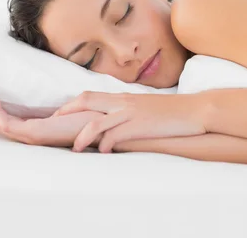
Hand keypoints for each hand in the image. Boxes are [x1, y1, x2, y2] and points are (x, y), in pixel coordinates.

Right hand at [0, 85, 103, 146]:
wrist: (105, 124)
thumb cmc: (93, 116)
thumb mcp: (70, 109)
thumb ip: (58, 110)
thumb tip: (53, 105)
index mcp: (40, 129)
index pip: (10, 120)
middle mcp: (34, 135)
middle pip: (0, 123)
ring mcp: (34, 136)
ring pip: (1, 125)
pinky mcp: (37, 134)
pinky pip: (11, 125)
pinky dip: (0, 114)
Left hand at [54, 91, 206, 153]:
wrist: (194, 110)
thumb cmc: (171, 111)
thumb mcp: (144, 107)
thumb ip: (127, 111)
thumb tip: (113, 121)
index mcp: (123, 97)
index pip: (90, 95)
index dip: (71, 104)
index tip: (59, 114)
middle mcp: (123, 102)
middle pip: (86, 101)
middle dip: (66, 112)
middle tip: (52, 124)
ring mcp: (130, 113)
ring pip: (95, 121)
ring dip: (81, 136)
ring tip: (74, 148)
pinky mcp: (139, 126)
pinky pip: (114, 136)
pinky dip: (104, 146)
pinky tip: (103, 153)